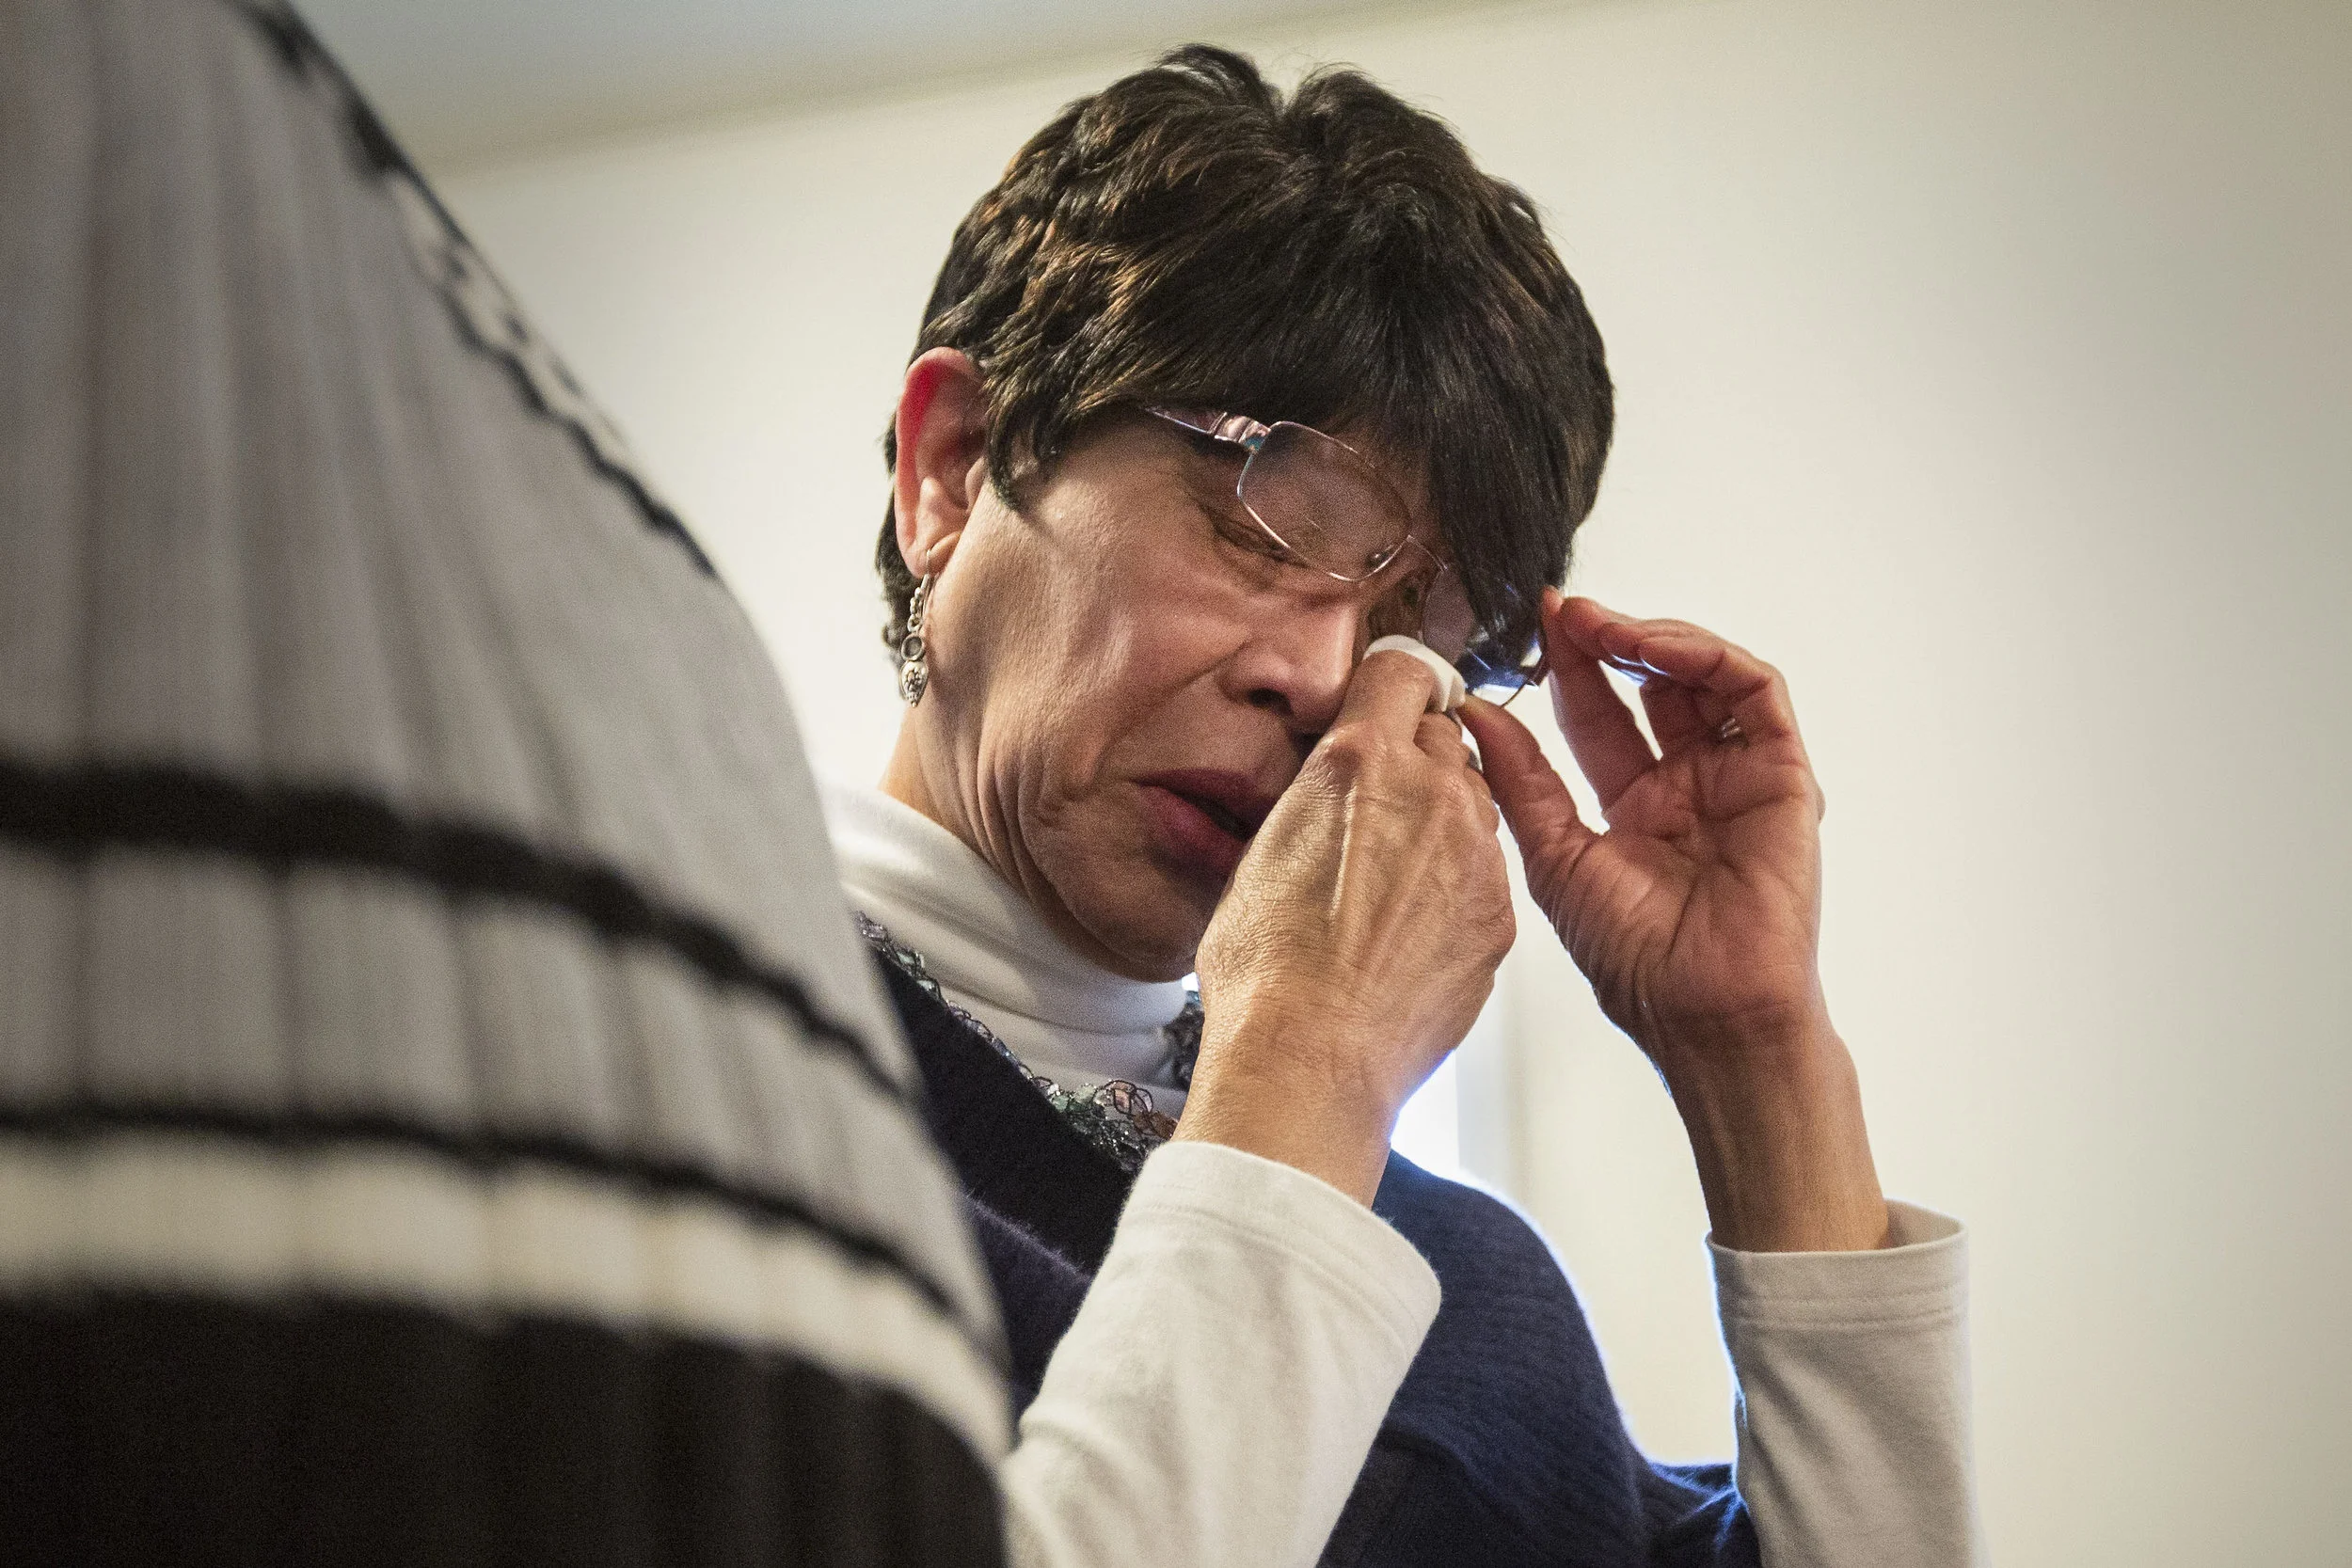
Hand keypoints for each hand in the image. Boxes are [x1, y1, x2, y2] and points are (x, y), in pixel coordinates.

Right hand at [1178, 649, 1515, 1203]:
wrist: (1311, 1058)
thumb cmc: (1268, 972)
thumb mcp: (1260, 850)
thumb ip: (1308, 798)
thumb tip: (1320, 789)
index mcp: (1359, 762)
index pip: (1403, 670)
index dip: (1392, 687)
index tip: (1389, 702)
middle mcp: (1428, 792)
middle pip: (1444, 735)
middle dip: (1416, 757)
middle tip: (1378, 806)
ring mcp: (1473, 852)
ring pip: (1473, 801)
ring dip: (1441, 819)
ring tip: (1389, 878)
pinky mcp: (1499, 911)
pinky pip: (1486, 870)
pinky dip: (1458, 884)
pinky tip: (1411, 926)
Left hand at [1462, 591, 1887, 1250]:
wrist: (1706, 1015)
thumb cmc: (1638, 964)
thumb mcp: (1557, 859)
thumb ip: (1521, 782)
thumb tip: (1475, 713)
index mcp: (1635, 808)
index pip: (1597, 717)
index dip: (1565, 669)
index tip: (1528, 626)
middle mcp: (1689, 786)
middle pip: (1648, 686)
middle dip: (1603, 640)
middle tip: (1559, 611)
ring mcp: (1738, 777)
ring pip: (1702, 676)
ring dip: (1650, 639)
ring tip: (1600, 627)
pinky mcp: (1782, 774)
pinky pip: (1754, 692)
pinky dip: (1706, 657)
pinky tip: (1653, 649)